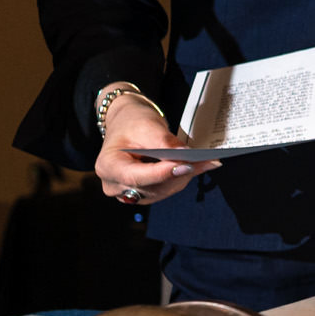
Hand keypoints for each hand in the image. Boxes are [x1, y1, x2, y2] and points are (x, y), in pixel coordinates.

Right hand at [93, 85, 218, 206]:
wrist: (127, 125)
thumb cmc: (132, 123)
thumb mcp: (147, 125)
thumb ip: (164, 142)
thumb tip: (185, 156)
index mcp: (107, 166)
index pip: (135, 177)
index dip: (162, 174)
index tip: (186, 166)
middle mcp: (114, 184)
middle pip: (151, 187)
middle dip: (180, 174)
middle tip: (206, 161)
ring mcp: (128, 192)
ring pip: (162, 191)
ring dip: (184, 177)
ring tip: (207, 163)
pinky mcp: (143, 192)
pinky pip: (165, 189)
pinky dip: (182, 178)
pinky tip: (197, 167)